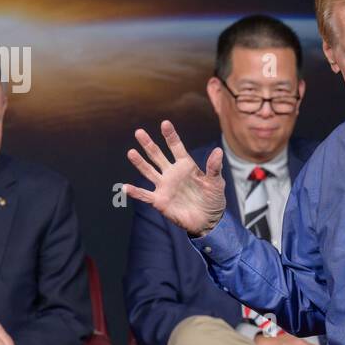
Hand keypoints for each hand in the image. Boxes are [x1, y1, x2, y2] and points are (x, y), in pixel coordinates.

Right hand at [124, 121, 225, 237]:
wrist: (208, 220)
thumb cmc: (213, 199)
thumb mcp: (216, 183)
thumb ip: (214, 168)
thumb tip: (219, 151)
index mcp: (186, 166)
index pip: (176, 147)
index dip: (170, 136)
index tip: (165, 123)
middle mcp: (172, 173)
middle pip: (157, 155)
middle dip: (149, 144)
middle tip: (139, 132)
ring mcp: (164, 186)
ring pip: (148, 171)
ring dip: (140, 163)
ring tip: (131, 152)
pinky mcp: (159, 201)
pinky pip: (145, 195)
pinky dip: (135, 192)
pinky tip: (125, 187)